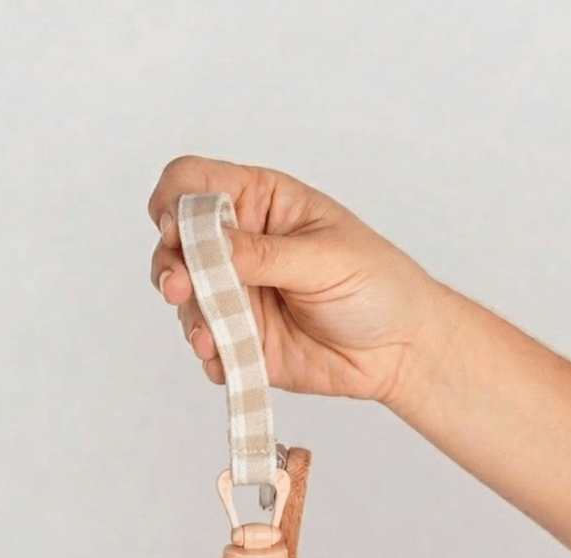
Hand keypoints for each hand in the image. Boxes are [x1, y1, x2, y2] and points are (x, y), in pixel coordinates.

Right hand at [147, 156, 444, 405]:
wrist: (401, 349)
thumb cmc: (377, 285)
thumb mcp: (324, 258)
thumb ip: (263, 253)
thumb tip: (207, 245)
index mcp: (261, 203)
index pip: (194, 183)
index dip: (175, 201)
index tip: (177, 230)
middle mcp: (239, 246)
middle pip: (175, 243)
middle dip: (170, 265)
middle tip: (179, 289)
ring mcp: (237, 296)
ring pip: (185, 300)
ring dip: (188, 317)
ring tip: (209, 338)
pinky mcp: (241, 342)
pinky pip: (208, 348)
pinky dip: (210, 355)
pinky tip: (224, 360)